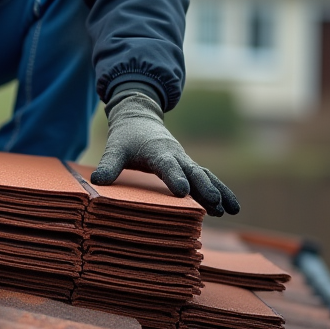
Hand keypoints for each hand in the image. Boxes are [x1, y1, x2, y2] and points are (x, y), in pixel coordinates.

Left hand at [92, 92, 238, 216]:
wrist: (140, 118)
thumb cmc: (126, 137)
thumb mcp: (115, 149)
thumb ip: (109, 165)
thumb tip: (97, 182)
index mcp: (157, 152)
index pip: (167, 166)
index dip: (175, 178)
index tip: (182, 192)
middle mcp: (176, 155)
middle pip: (193, 172)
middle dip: (205, 188)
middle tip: (216, 204)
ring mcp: (184, 161)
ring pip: (205, 175)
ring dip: (219, 191)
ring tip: (232, 210)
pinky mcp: (188, 166)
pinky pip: (207, 177)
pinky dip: (220, 189)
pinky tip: (230, 207)